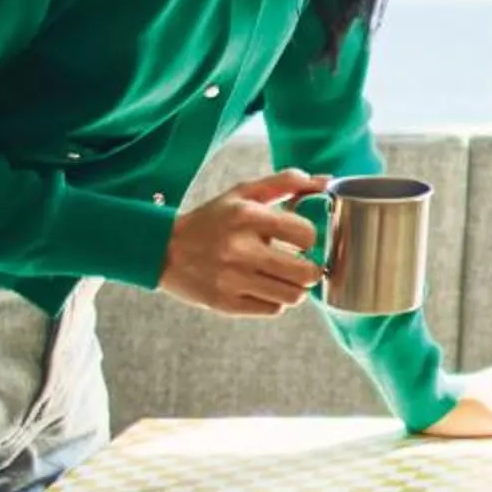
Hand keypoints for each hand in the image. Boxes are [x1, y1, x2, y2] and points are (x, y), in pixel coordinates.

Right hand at [158, 170, 327, 317]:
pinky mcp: (226, 304)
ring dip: (295, 288)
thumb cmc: (213, 220)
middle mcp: (240, 249)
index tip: (300, 240)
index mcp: (247, 217)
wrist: (164, 250)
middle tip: (301, 265)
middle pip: (306, 272)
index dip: (310, 238)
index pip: (307, 235)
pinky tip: (262, 288)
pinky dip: (275, 301)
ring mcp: (232, 279)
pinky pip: (273, 310)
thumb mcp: (243, 194)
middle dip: (311, 270)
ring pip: (293, 296)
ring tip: (283, 278)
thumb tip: (327, 181)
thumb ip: (286, 183)